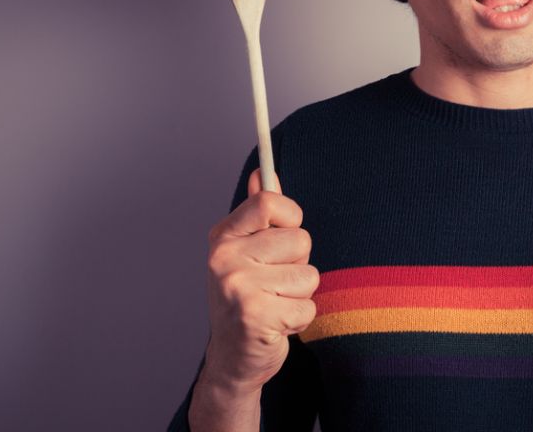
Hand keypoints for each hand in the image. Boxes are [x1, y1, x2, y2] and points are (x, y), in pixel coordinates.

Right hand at [200, 168, 319, 392]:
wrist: (232, 359)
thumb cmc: (247, 298)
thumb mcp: (246, 252)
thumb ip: (258, 213)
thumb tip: (262, 173)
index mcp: (223, 237)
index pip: (269, 202)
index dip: (290, 218)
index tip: (283, 233)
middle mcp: (225, 259)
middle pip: (300, 239)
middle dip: (298, 262)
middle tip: (274, 282)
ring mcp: (238, 288)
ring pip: (309, 274)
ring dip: (300, 294)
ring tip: (275, 303)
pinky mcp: (257, 317)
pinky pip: (308, 305)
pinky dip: (300, 318)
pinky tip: (277, 325)